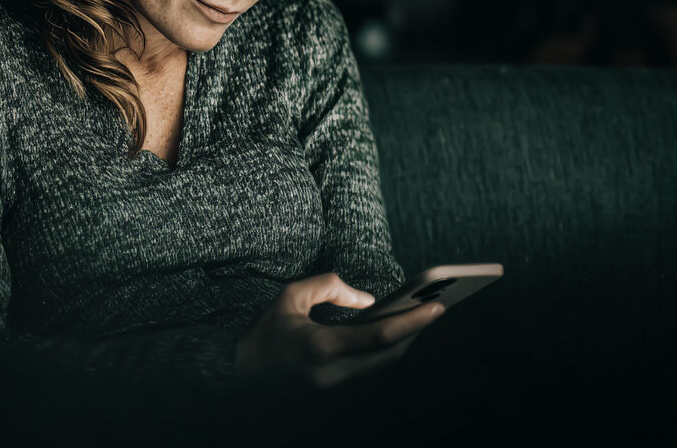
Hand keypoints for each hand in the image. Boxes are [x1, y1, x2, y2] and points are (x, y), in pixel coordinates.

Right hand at [235, 272, 444, 389]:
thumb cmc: (264, 331)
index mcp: (321, 347)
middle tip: (435, 304)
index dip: (413, 321)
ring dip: (403, 340)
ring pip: (383, 364)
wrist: (239, 373)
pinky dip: (386, 349)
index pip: (380, 336)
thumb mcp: (290, 296)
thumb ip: (330, 287)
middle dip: (415, 330)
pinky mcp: (335, 390)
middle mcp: (333, 373)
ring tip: (420, 313)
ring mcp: (335, 386)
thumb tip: (368, 300)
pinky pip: (370, 369)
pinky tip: (396, 329)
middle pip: (390, 354)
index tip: (437, 306)